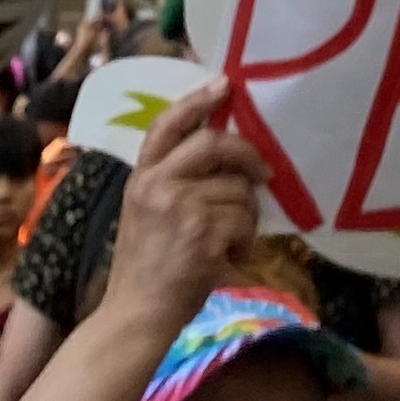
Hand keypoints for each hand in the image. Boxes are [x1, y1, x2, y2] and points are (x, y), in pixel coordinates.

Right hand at [106, 81, 270, 340]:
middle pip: (214, 143)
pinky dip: (245, 241)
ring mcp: (180, 209)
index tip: (224, 84)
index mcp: (141, 178)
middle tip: (264, 171)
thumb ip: (172, 180)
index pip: (166, 124)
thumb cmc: (145, 268)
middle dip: (247, 154)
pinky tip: (227, 258)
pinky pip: (244, 222)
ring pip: (239, 190)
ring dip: (245, 216)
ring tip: (228, 240)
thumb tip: (225, 150)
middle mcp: (157, 186)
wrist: (134, 316)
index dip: (197, 100)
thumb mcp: (145, 213)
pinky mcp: (203, 235)